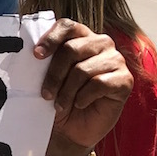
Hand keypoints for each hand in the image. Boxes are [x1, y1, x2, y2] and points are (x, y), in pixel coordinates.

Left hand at [33, 19, 132, 155]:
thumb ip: (44, 61)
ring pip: (83, 69)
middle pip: (72, 49)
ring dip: (67, 91)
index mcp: (81, 37)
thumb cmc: (59, 99)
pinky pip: (99, 84)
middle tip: (45, 94)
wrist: (71, 129)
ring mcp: (115, 60)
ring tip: (60, 104)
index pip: (67, 26)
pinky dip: (84, 97)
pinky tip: (80, 104)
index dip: (51, 38)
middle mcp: (101, 43)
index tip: (36, 56)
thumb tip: (31, 52)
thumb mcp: (47, 78)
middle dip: (54, 74)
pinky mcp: (125, 80)